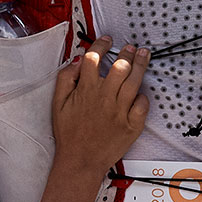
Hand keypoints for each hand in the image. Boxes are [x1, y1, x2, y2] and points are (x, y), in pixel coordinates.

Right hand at [50, 40, 148, 175]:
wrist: (80, 161)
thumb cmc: (69, 134)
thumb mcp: (57, 104)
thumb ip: (65, 79)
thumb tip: (77, 61)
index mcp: (86, 90)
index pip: (94, 58)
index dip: (101, 45)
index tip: (107, 40)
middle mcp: (104, 98)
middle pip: (120, 66)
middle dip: (127, 53)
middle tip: (131, 47)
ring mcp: (120, 111)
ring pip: (134, 81)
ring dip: (141, 65)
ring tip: (144, 55)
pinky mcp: (131, 125)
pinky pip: (142, 104)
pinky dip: (143, 96)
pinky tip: (141, 91)